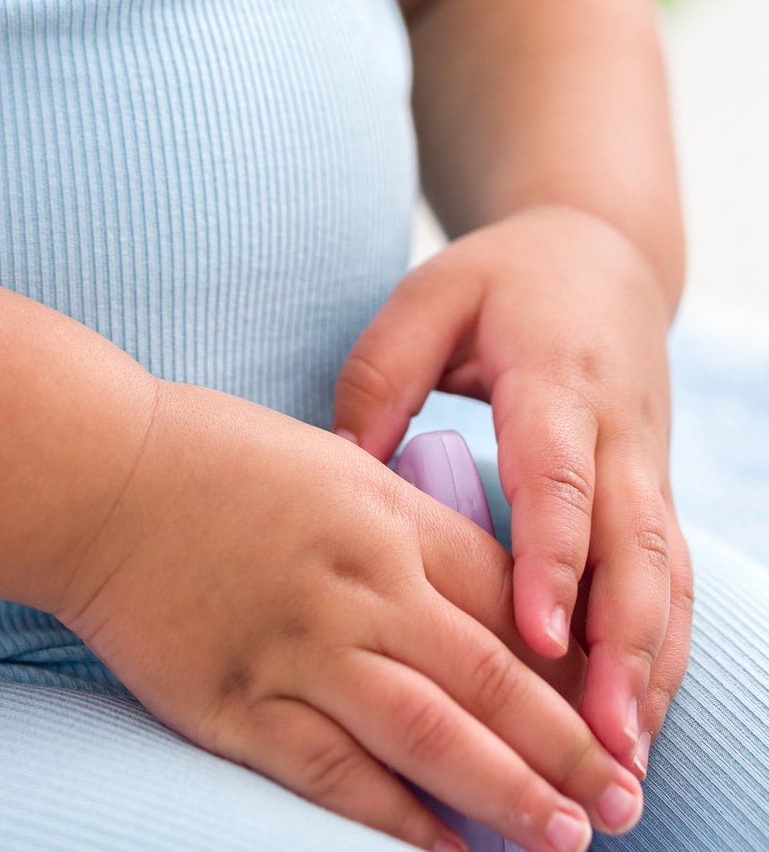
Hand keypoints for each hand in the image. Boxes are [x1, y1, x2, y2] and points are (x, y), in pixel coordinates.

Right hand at [55, 374, 644, 851]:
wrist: (93, 476)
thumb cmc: (205, 456)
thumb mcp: (325, 461)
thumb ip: (395, 519)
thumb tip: (466, 585)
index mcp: (382, 512)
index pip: (506, 595)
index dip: (567, 659)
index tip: (610, 703)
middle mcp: (358, 583)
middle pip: (491, 676)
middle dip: (567, 745)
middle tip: (622, 797)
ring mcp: (300, 647)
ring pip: (432, 734)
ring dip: (510, 791)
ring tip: (568, 835)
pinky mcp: (240, 702)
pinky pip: (338, 774)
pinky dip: (400, 818)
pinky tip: (445, 850)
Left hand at [331, 206, 693, 784]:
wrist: (602, 257)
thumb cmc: (501, 281)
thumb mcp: (431, 296)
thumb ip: (383, 371)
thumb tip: (340, 464)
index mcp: (556, 379)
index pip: (561, 479)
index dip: (553, 560)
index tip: (538, 638)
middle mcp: (616, 433)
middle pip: (634, 546)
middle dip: (624, 646)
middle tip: (602, 736)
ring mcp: (647, 469)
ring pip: (665, 577)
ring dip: (651, 668)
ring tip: (624, 758)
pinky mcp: (656, 497)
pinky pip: (674, 583)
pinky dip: (664, 654)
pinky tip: (638, 725)